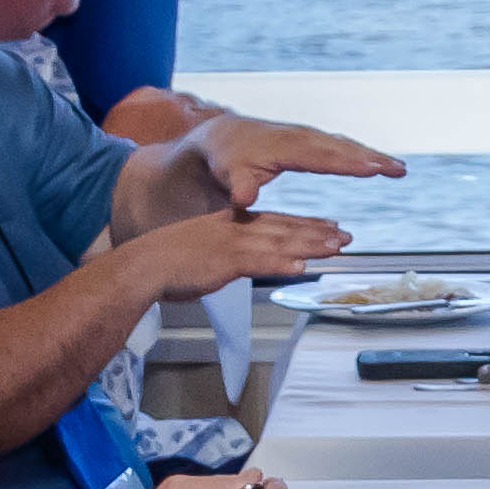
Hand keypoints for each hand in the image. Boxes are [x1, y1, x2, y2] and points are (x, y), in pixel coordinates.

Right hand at [157, 208, 347, 296]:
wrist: (143, 266)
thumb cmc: (168, 265)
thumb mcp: (203, 254)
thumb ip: (225, 257)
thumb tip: (237, 266)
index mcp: (230, 225)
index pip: (274, 222)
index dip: (304, 225)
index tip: (327, 227)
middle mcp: (235, 229)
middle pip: (284, 228)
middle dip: (318, 232)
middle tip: (346, 235)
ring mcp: (231, 243)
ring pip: (279, 242)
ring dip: (310, 244)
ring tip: (337, 246)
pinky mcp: (224, 260)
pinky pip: (258, 261)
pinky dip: (281, 262)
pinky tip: (301, 265)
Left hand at [210, 114, 405, 192]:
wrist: (221, 136)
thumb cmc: (225, 159)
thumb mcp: (228, 174)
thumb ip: (239, 185)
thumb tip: (243, 198)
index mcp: (283, 147)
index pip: (320, 156)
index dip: (346, 162)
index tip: (370, 167)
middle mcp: (299, 138)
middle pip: (340, 148)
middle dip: (370, 157)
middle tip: (397, 168)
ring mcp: (306, 137)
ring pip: (344, 145)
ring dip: (372, 155)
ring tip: (398, 168)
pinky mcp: (309, 140)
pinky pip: (339, 146)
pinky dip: (360, 153)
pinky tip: (377, 162)